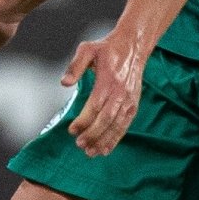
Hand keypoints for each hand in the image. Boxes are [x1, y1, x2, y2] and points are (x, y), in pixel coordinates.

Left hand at [60, 30, 145, 157]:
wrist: (133, 46)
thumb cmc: (107, 49)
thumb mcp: (87, 49)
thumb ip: (75, 66)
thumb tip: (64, 82)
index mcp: (108, 80)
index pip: (95, 105)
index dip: (84, 120)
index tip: (72, 130)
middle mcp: (121, 92)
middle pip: (107, 119)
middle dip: (93, 134)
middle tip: (79, 144)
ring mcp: (129, 100)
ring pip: (117, 125)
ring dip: (104, 141)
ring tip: (91, 152)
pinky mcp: (134, 104)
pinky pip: (125, 125)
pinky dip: (116, 138)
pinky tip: (106, 149)